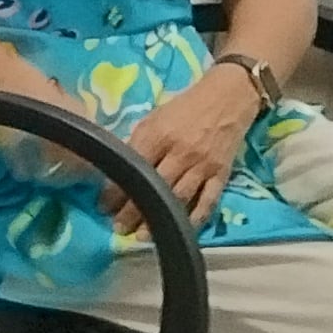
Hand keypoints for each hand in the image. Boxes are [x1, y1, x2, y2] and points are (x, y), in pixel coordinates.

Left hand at [126, 63, 265, 224]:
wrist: (229, 96)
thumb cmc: (186, 106)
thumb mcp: (154, 117)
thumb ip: (138, 141)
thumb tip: (118, 167)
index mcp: (158, 135)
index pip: (133, 167)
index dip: (117, 189)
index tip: (103, 206)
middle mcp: (180, 152)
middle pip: (154, 187)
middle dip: (134, 210)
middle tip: (118, 228)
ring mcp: (203, 165)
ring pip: (178, 198)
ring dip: (160, 219)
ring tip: (143, 236)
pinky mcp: (222, 174)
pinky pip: (208, 201)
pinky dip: (195, 218)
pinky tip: (181, 229)